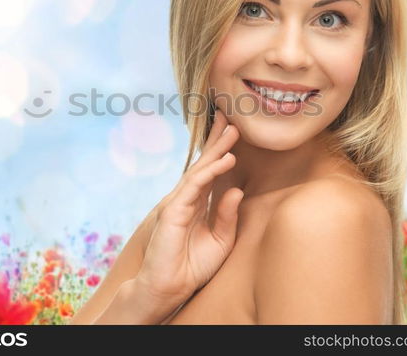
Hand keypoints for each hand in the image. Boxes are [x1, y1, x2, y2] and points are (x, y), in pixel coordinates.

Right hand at [136, 108, 242, 307]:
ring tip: (233, 130)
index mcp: (197, 205)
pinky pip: (195, 186)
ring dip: (217, 149)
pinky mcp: (173, 211)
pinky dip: (211, 171)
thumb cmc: (192, 267)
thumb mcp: (220, 241)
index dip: (220, 151)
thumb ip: (227, 216)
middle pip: (203, 164)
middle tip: (231, 118)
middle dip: (217, 140)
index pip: (210, 172)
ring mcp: (179, 203)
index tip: (232, 130)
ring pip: (199, 170)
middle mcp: (187, 199)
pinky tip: (226, 160)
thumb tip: (236, 190)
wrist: (169, 288)